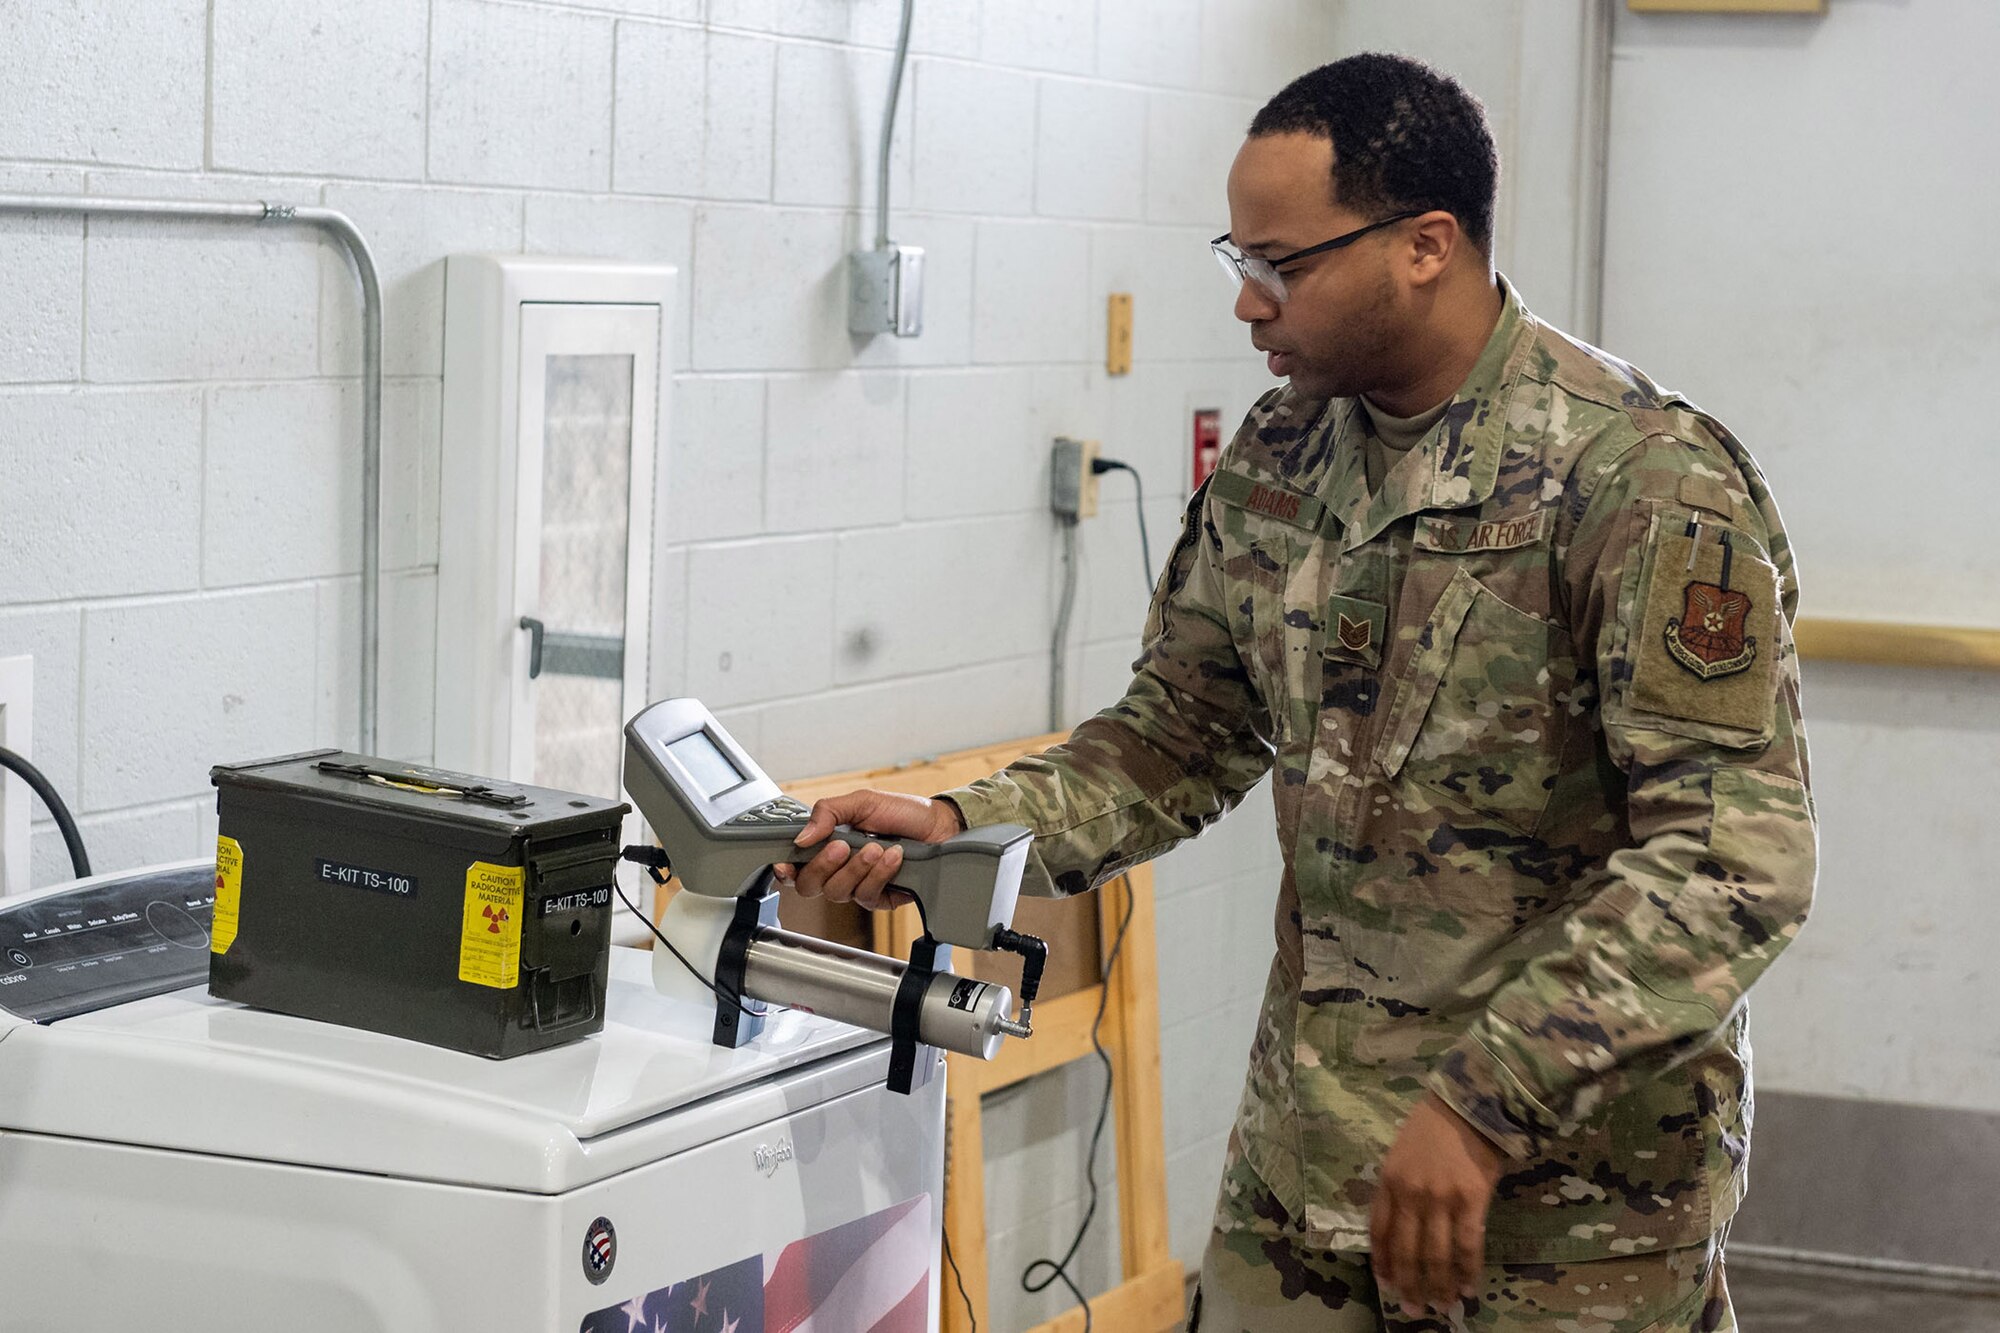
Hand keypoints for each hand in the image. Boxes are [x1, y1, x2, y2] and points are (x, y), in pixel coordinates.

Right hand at [770, 790, 963, 910]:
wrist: (941, 826)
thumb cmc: (904, 812)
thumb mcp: (862, 802)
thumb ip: (828, 812)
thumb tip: (801, 838)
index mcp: (828, 844)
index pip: (796, 866)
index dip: (785, 870)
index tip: (787, 865)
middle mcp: (840, 868)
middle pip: (809, 886)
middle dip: (824, 866)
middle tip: (842, 846)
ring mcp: (859, 885)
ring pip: (838, 892)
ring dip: (858, 867)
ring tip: (878, 847)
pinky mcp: (881, 898)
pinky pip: (867, 897)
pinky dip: (880, 874)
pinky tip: (894, 857)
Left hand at [1369, 1092, 1504, 1315]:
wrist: (1471, 1102)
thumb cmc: (1434, 1126)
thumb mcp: (1401, 1153)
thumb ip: (1398, 1188)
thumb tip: (1401, 1227)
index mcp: (1388, 1181)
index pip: (1378, 1231)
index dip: (1383, 1262)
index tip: (1388, 1285)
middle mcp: (1410, 1194)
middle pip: (1405, 1251)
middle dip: (1409, 1285)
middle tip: (1414, 1310)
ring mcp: (1440, 1199)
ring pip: (1435, 1256)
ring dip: (1438, 1286)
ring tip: (1442, 1304)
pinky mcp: (1472, 1201)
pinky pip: (1468, 1246)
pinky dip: (1468, 1271)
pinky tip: (1468, 1288)